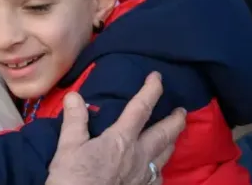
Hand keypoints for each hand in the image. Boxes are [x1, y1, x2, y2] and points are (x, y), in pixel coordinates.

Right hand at [46, 72, 185, 184]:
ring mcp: (143, 177)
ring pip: (165, 156)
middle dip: (175, 120)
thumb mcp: (68, 146)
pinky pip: (158, 177)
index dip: (151, 90)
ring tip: (175, 135)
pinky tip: (158, 169)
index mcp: (121, 140)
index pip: (140, 109)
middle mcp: (139, 156)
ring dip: (172, 142)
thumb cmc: (73, 178)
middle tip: (183, 110)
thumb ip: (74, 120)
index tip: (157, 77)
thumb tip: (74, 96)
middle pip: (164, 134)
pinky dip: (161, 168)